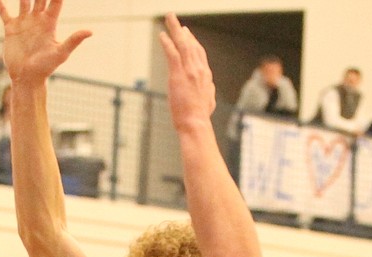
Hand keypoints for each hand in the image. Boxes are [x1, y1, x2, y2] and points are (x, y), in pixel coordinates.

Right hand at [0, 0, 91, 85]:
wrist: (26, 79)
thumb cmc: (45, 69)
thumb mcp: (60, 53)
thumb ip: (74, 40)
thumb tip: (90, 31)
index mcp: (49, 23)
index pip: (55, 0)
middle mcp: (37, 20)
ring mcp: (24, 23)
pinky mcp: (11, 28)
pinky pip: (4, 12)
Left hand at [159, 13, 216, 129]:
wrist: (196, 124)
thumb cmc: (200, 119)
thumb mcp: (209, 103)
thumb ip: (208, 92)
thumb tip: (210, 90)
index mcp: (206, 76)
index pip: (199, 54)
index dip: (193, 42)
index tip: (187, 34)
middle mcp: (199, 69)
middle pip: (191, 44)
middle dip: (183, 31)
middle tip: (175, 20)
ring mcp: (189, 71)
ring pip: (182, 44)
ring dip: (175, 29)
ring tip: (169, 17)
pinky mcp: (179, 75)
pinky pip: (172, 53)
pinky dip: (167, 42)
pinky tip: (162, 35)